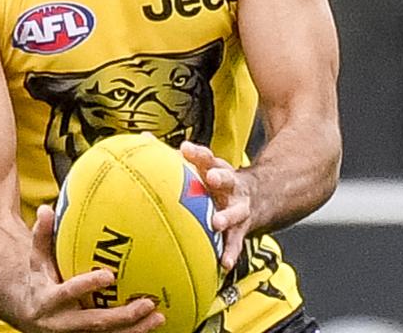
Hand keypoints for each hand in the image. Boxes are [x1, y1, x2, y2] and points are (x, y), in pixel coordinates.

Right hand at [18, 204, 164, 332]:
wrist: (30, 315)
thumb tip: (46, 208)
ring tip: (158, 317)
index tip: (109, 275)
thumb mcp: (36, 260)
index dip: (87, 285)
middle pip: (94, 323)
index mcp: (49, 300)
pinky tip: (154, 323)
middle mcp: (63, 322)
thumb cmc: (39, 280)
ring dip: (135, 330)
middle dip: (121, 316)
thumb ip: (41, 236)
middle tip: (147, 303)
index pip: (69, 292)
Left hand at [179, 141, 253, 270]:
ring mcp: (238, 208)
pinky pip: (236, 242)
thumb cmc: (217, 181)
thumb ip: (177, 158)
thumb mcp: (202, 166)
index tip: (185, 148)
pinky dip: (230, 252)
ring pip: (235, 211)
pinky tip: (223, 264)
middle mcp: (231, 186)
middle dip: (220, 177)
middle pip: (227, 178)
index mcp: (217, 169)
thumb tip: (143, 139)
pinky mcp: (242, 229)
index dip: (197, 153)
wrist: (259, 196)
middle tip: (211, 178)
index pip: (208, 157)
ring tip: (218, 223)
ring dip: (227, 216)